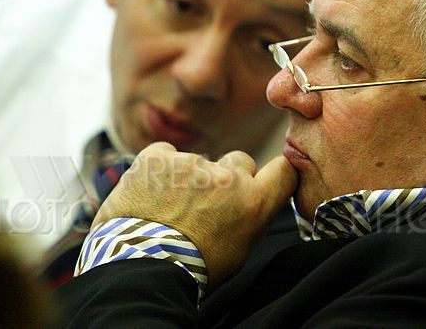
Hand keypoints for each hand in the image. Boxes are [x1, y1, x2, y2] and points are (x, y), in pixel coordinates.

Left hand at [93, 142, 298, 286]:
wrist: (140, 271)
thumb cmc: (190, 268)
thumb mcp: (239, 250)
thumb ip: (252, 216)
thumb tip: (255, 200)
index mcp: (253, 202)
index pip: (284, 170)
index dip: (276, 172)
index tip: (265, 177)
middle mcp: (227, 177)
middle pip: (239, 160)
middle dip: (227, 177)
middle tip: (206, 203)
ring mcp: (192, 163)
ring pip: (198, 161)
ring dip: (188, 178)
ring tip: (167, 209)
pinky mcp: (158, 158)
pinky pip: (164, 154)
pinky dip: (159, 170)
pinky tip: (150, 194)